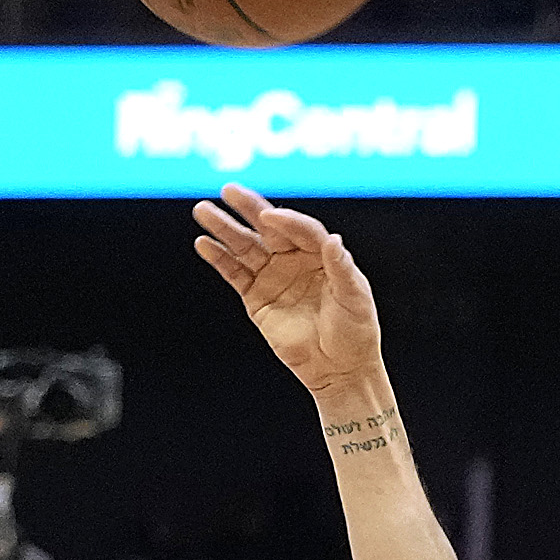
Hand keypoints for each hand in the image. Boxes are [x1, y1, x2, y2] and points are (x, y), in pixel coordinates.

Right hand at [188, 186, 387, 404]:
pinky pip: (235, 274)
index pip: (301, 229)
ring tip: (204, 211)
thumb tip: (334, 240)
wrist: (339, 368)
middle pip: (268, 228)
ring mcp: (273, 277)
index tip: (271, 218)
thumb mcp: (355, 298)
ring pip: (245, 246)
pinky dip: (219, 259)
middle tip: (228, 190)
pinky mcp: (256, 298)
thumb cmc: (355, 331)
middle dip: (248, 208)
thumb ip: (342, 268)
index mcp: (320, 253)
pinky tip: (204, 244)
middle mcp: (293, 259)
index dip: (287, 222)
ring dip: (224, 229)